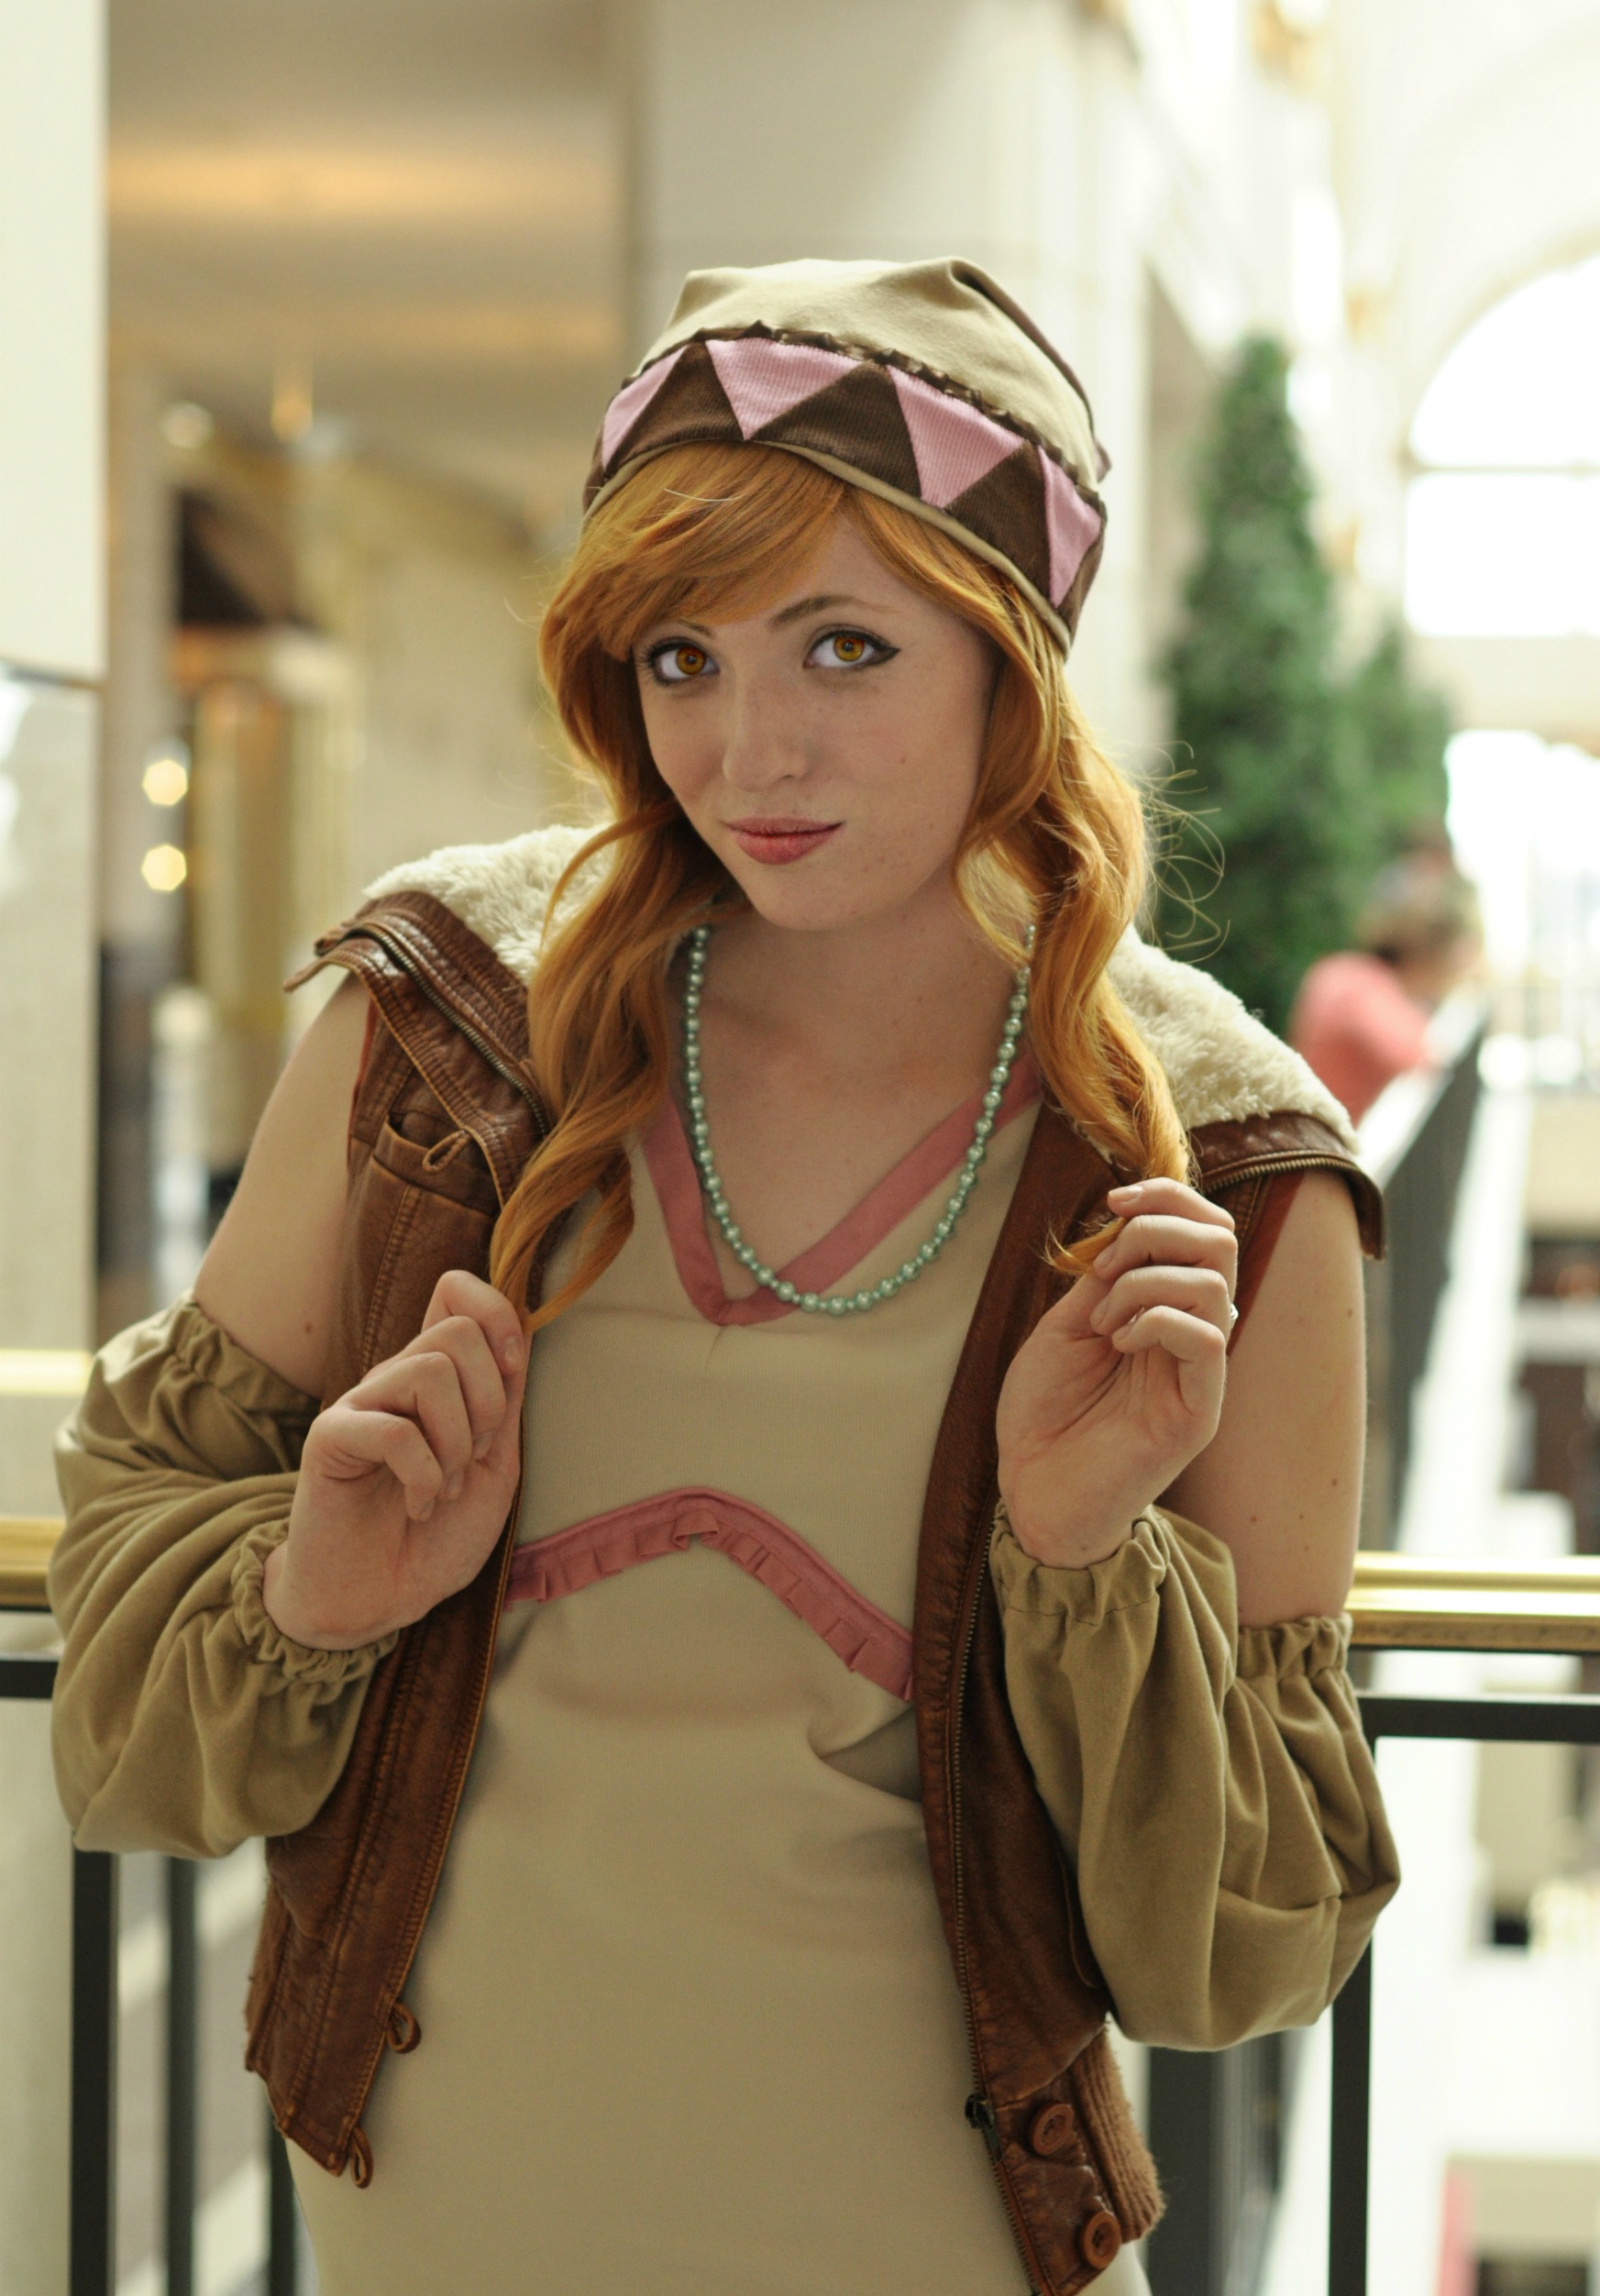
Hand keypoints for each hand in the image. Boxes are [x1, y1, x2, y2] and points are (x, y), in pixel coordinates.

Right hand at [263, 1272, 526, 1649]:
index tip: (514, 1370)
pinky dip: (424, 1476)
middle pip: (456, 1332)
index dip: (497, 1314)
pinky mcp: (330, 1437)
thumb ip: (506, 1401)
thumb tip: (521, 1332)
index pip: (456, 1289)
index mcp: (436, 1377)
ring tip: (445, 1486)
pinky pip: (395, 1430)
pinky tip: (420, 1504)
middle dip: (488, 1403)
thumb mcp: (495, 1464)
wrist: (380, 1598)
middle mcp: (394, 1378)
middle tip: (473, 1460)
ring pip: (430, 1371)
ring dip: (456, 1442)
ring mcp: (360, 1403)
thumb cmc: (436, 1536)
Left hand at [995, 1179, 1236, 1569]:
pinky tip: (1117, 1341)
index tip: (1113, 1198)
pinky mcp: (1200, 1411)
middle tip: (1106, 1263)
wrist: (1032, 1492)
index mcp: (1167, 1307)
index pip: (1204, 1229)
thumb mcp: (1066, 1324)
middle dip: (1159, 1227)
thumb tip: (1129, 1217)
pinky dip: (1155, 1318)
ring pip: (1215, 1284)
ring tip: (1102, 1318)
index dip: (1169, 1195)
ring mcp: (1201, 1373)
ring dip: (1145, 1280)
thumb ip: (1104, 1275)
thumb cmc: (1045, 1415)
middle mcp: (1194, 1334)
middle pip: (1223, 1241)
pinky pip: (1208, 1338)